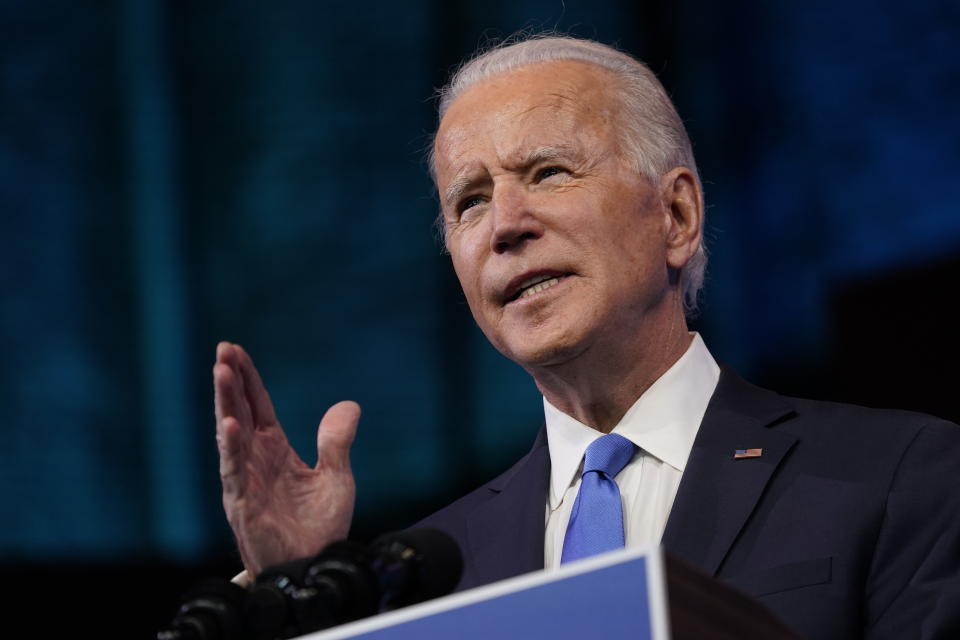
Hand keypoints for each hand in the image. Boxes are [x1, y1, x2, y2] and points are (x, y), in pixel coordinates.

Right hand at [213, 341, 358, 576]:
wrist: (315, 566)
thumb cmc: (320, 527)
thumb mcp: (337, 478)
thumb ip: (337, 442)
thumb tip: (349, 404)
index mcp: (274, 450)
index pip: (258, 405)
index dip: (248, 378)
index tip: (234, 350)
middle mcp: (255, 459)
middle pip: (239, 410)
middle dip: (230, 381)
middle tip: (222, 350)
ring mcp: (245, 480)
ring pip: (231, 434)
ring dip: (226, 403)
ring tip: (222, 372)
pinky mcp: (242, 503)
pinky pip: (234, 470)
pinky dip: (232, 446)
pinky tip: (230, 423)